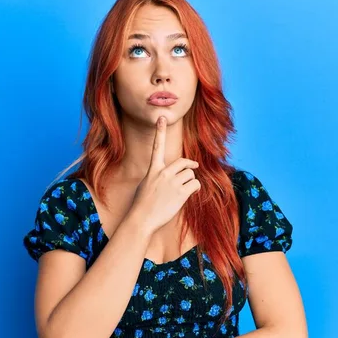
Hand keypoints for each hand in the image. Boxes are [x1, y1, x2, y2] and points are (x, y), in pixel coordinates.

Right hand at [130, 116, 200, 233]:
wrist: (142, 219)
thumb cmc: (142, 204)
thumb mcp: (146, 185)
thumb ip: (157, 177)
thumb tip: (169, 177)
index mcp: (153, 169)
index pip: (157, 146)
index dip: (159, 131)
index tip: (161, 117)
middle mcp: (163, 173)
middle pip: (184, 162)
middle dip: (190, 166)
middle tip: (194, 168)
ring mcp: (172, 183)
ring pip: (191, 174)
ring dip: (191, 180)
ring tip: (184, 190)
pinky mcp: (181, 193)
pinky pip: (195, 184)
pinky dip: (195, 188)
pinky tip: (188, 194)